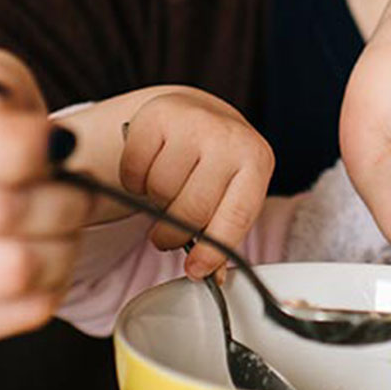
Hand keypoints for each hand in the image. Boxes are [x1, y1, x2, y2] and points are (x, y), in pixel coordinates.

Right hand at [112, 89, 274, 277]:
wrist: (196, 111)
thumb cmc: (218, 162)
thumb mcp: (232, 192)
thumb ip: (224, 233)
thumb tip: (212, 277)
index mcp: (256, 160)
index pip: (236, 215)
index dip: (214, 249)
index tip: (196, 271)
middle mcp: (228, 137)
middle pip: (192, 209)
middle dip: (174, 234)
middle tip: (167, 236)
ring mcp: (192, 122)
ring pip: (160, 191)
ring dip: (155, 202)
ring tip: (167, 192)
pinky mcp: (156, 116)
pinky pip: (134, 170)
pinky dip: (135, 182)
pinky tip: (150, 170)